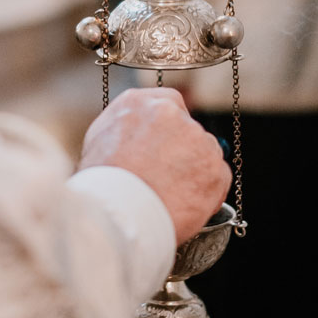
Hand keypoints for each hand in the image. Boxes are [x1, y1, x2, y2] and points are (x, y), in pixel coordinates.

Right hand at [79, 87, 230, 243]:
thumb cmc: (102, 187)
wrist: (117, 214)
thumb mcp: (99, 144)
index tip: (167, 146)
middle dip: (182, 153)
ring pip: (204, 154)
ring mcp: (196, 138)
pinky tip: (185, 206)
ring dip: (195, 173)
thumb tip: (140, 140)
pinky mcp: (214, 166)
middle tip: (167, 178)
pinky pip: (218, 179)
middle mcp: (169, 112)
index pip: (167, 104)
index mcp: (136, 103)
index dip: (169, 129)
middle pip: (187, 129)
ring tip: (170, 198)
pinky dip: (208, 194)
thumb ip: (126, 132)